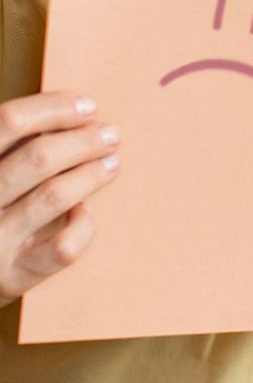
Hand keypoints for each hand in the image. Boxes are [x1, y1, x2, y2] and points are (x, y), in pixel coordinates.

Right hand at [0, 92, 120, 305]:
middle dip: (83, 141)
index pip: (8, 122)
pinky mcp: (13, 277)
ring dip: (91, 174)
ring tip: (112, 162)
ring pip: (53, 196)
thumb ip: (14, 147)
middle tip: (111, 134)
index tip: (88, 105)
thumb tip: (72, 112)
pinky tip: (85, 212)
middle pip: (38, 158)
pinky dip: (81, 225)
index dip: (53, 109)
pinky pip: (62, 247)